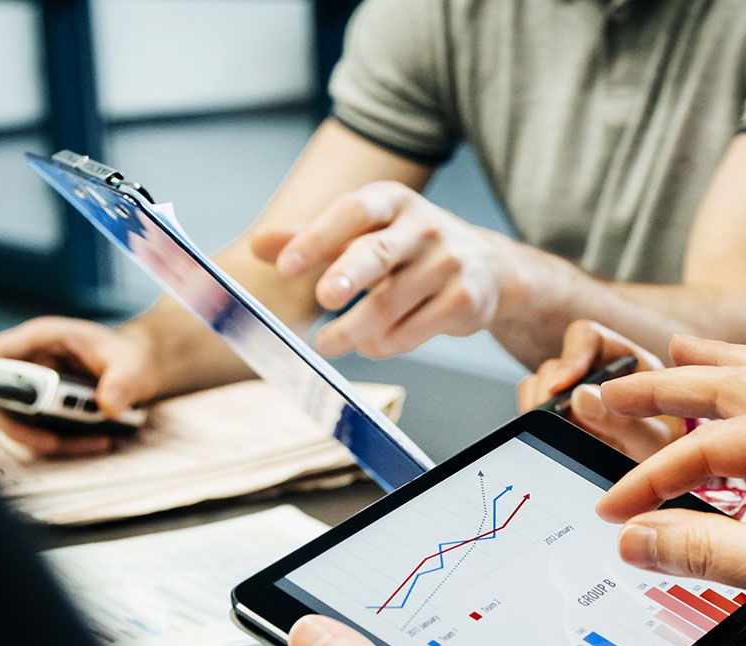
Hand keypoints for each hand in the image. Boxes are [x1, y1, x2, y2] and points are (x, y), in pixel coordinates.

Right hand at [0, 317, 160, 454]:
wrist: (141, 369)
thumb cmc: (130, 357)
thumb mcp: (132, 366)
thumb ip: (123, 383)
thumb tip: (109, 406)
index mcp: (44, 338)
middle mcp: (34, 363)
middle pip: (0, 394)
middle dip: (18, 423)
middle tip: (50, 441)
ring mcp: (37, 388)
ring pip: (19, 420)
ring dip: (47, 438)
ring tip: (94, 441)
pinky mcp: (46, 410)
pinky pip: (41, 431)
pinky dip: (65, 442)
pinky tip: (96, 441)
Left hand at [252, 181, 517, 357]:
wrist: (487, 269)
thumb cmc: (410, 249)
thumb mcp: (365, 232)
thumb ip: (313, 238)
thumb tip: (258, 245)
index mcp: (392, 202)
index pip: (352, 212)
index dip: (317, 237)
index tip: (285, 265)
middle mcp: (423, 227)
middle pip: (377, 253)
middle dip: (348, 276)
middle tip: (324, 298)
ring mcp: (448, 263)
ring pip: (391, 304)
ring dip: (353, 331)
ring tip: (328, 344)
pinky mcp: (463, 300)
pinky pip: (413, 331)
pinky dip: (384, 344)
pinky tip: (372, 344)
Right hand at [517, 321, 674, 461]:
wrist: (660, 479)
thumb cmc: (667, 453)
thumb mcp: (654, 441)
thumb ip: (624, 422)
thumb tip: (579, 397)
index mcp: (625, 364)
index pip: (587, 338)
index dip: (570, 357)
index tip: (560, 387)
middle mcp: (595, 374)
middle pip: (554, 367)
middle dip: (548, 396)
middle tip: (551, 426)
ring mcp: (572, 396)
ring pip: (536, 388)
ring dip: (539, 412)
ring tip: (554, 437)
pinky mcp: (557, 418)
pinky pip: (532, 412)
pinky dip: (535, 425)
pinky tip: (551, 443)